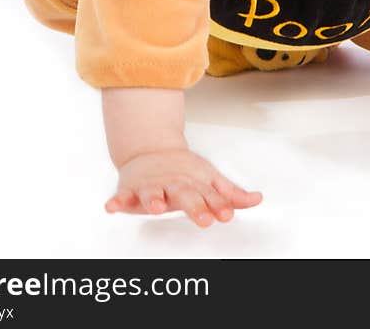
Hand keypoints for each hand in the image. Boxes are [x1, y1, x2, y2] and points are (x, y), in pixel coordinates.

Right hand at [106, 145, 262, 224]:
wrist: (151, 150)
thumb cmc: (184, 170)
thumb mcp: (210, 179)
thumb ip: (231, 194)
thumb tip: (257, 199)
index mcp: (194, 183)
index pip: (208, 195)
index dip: (218, 205)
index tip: (226, 214)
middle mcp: (174, 184)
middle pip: (185, 195)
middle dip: (195, 206)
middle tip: (204, 218)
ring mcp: (152, 185)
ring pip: (153, 192)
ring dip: (153, 199)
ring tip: (155, 207)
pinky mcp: (131, 189)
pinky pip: (122, 196)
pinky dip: (116, 201)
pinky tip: (112, 207)